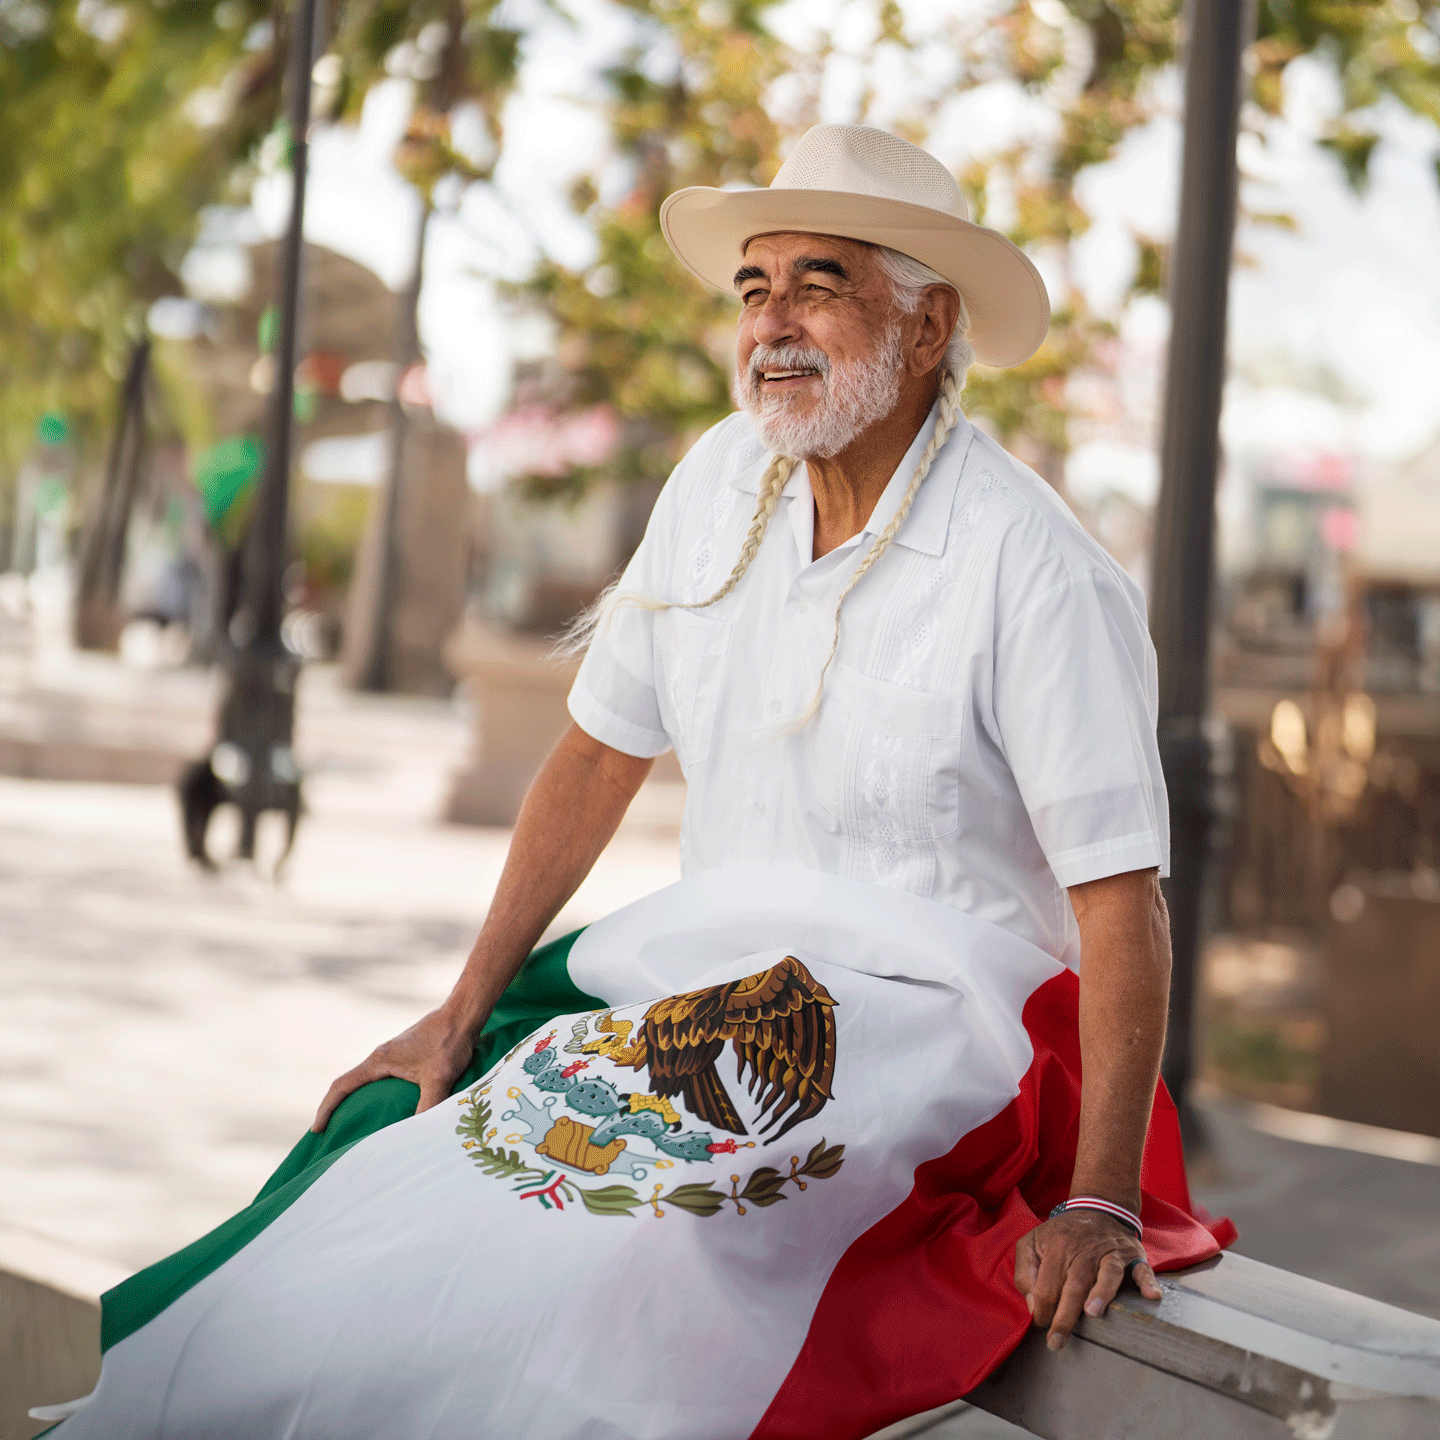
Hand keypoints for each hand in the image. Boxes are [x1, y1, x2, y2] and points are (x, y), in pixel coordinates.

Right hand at [312, 1007, 478, 1132]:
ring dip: (360, 1102)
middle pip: (351, 1086)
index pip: (342, 1086)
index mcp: (380, 1061)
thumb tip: (418, 1134)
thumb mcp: (438, 1078)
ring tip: (361, 1126)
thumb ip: (427, 1105)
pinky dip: (380, 1096)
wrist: (463, 1016)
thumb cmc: (449, 1042)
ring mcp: (395, 1056)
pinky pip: (385, 1080)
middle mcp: (382, 1057)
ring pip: (369, 1083)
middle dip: (339, 1108)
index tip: (317, 1128)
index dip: (326, 1108)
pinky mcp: (408, 1056)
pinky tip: (392, 1109)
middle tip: (334, 1134)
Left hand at [1013, 1208, 1161, 1350]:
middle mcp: (1084, 1251)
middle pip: (1074, 1284)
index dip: (1042, 1309)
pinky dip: (1147, 1282)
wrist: (1095, 1208)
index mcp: (1057, 1248)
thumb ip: (1025, 1273)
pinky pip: (1142, 1269)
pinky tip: (1151, 1296)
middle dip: (1065, 1316)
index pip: (1047, 1285)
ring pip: (1107, 1274)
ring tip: (1092, 1313)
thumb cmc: (1060, 1235)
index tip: (1042, 1326)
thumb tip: (1034, 1307)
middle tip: (1057, 1342)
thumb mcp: (1032, 1243)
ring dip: (1101, 1293)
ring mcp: (1110, 1253)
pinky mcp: (1132, 1256)